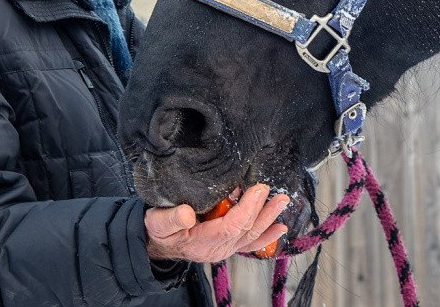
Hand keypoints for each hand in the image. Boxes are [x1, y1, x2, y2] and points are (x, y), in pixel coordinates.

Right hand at [144, 184, 289, 262]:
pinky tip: (280, 228)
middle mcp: (216, 248)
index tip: (257, 190)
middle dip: (262, 211)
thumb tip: (186, 214)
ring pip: (251, 235)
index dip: (246, 209)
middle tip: (275, 193)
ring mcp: (224, 248)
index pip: (230, 226)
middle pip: (245, 230)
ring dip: (268, 219)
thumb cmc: (158, 229)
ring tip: (282, 203)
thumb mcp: (157, 221)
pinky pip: (250, 243)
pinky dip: (266, 236)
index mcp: (201, 242)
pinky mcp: (228, 244)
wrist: (158, 244)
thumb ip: (171, 218)